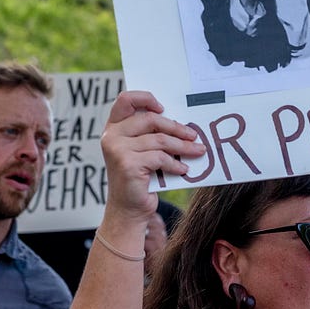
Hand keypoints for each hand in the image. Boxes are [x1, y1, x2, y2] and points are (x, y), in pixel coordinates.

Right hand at [99, 91, 204, 220]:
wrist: (127, 209)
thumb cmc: (138, 178)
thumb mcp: (140, 152)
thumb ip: (149, 135)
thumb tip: (182, 125)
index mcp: (113, 128)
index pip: (125, 100)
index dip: (145, 99)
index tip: (163, 108)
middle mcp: (112, 136)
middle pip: (150, 119)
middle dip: (176, 127)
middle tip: (193, 135)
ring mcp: (117, 150)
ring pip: (160, 139)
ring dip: (183, 147)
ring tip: (198, 151)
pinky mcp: (128, 164)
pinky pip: (160, 158)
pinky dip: (175, 164)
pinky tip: (183, 170)